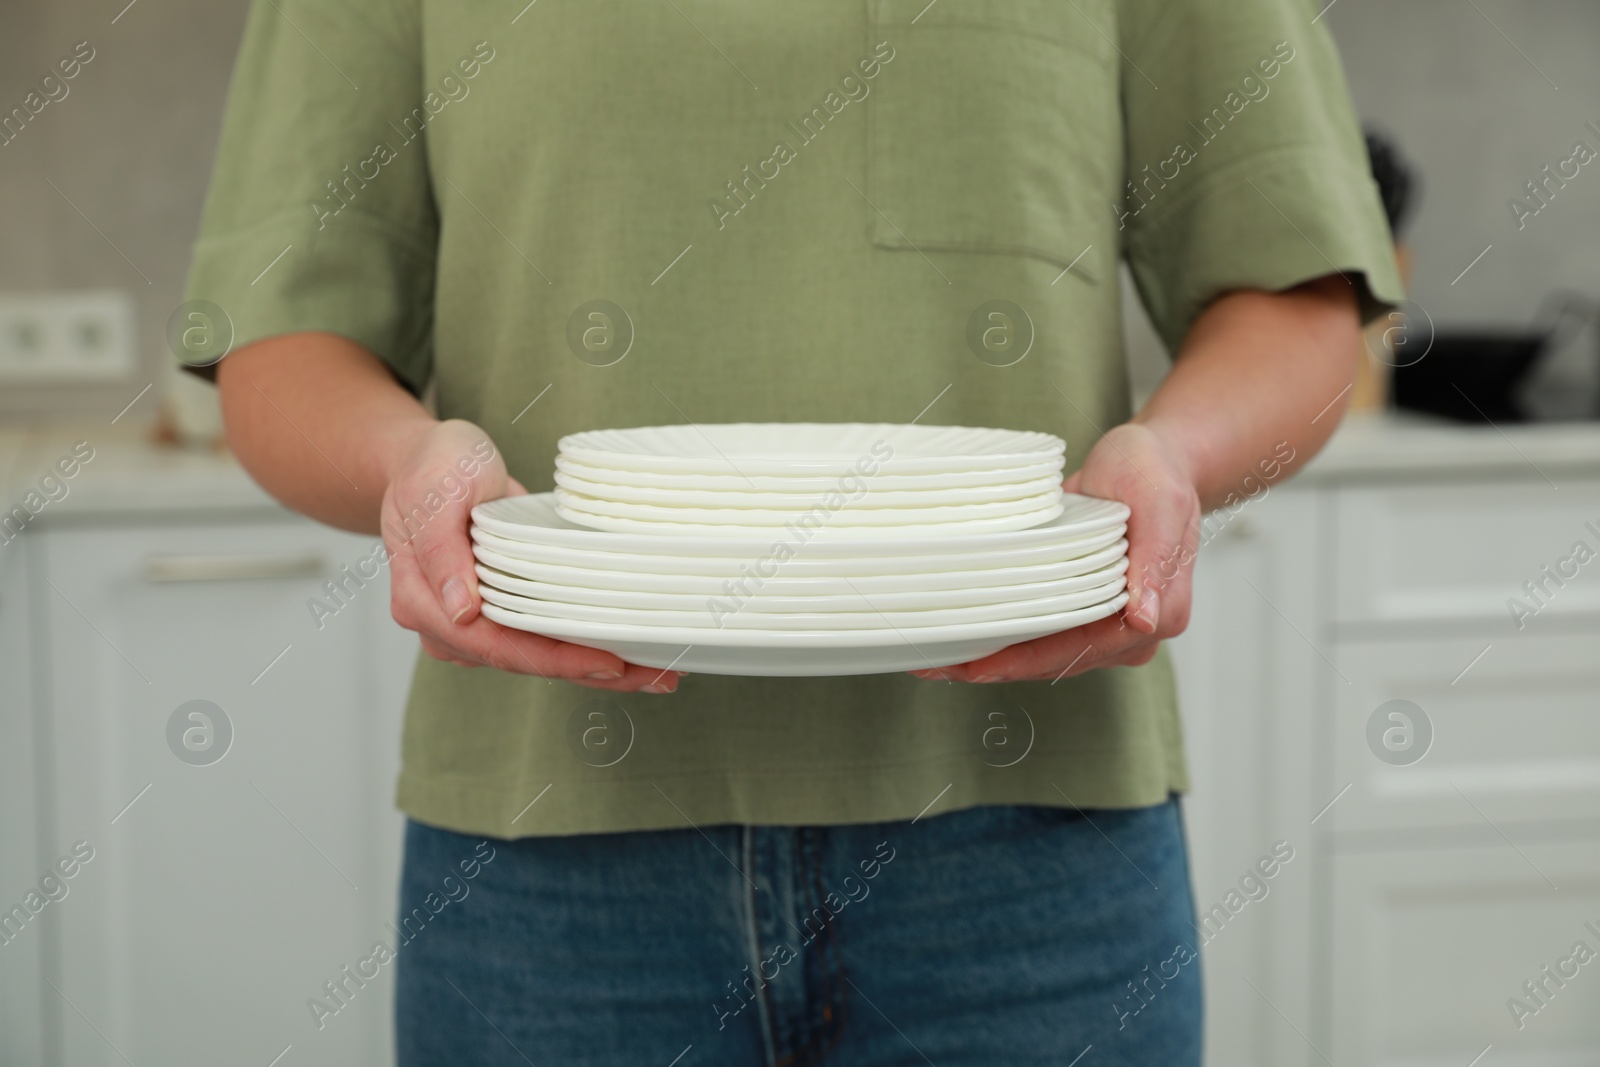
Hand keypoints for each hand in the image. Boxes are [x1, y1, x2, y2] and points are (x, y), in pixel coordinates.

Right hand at [382, 419, 681, 692]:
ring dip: (597, 666)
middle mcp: (447, 624)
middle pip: (525, 661)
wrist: (432, 458)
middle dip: (592, 673)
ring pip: (540, 657)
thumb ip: (441, 551)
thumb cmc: (433, 468)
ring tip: (656, 672)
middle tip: (656, 677)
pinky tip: (630, 650)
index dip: (554, 660)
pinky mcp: (501, 612)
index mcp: (422, 601)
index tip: (608, 664)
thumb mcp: (434, 494)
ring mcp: (474, 623)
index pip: (496, 645)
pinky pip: (545, 636)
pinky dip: (586, 643)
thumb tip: (460, 610)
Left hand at [913, 423, 1200, 683]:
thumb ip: (1156, 561)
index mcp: (1159, 613)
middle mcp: (1134, 630)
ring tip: (939, 654)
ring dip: (994, 657)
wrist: (1155, 458)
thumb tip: (1144, 619)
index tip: (977, 667)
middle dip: (997, 666)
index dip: (1024, 663)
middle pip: (1056, 661)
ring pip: (1044, 654)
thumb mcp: (1161, 503)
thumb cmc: (1156, 473)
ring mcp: (1108, 624)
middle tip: (936, 663)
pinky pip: (1041, 632)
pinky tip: (965, 634)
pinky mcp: (1085, 610)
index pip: (1081, 650)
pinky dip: (1005, 635)